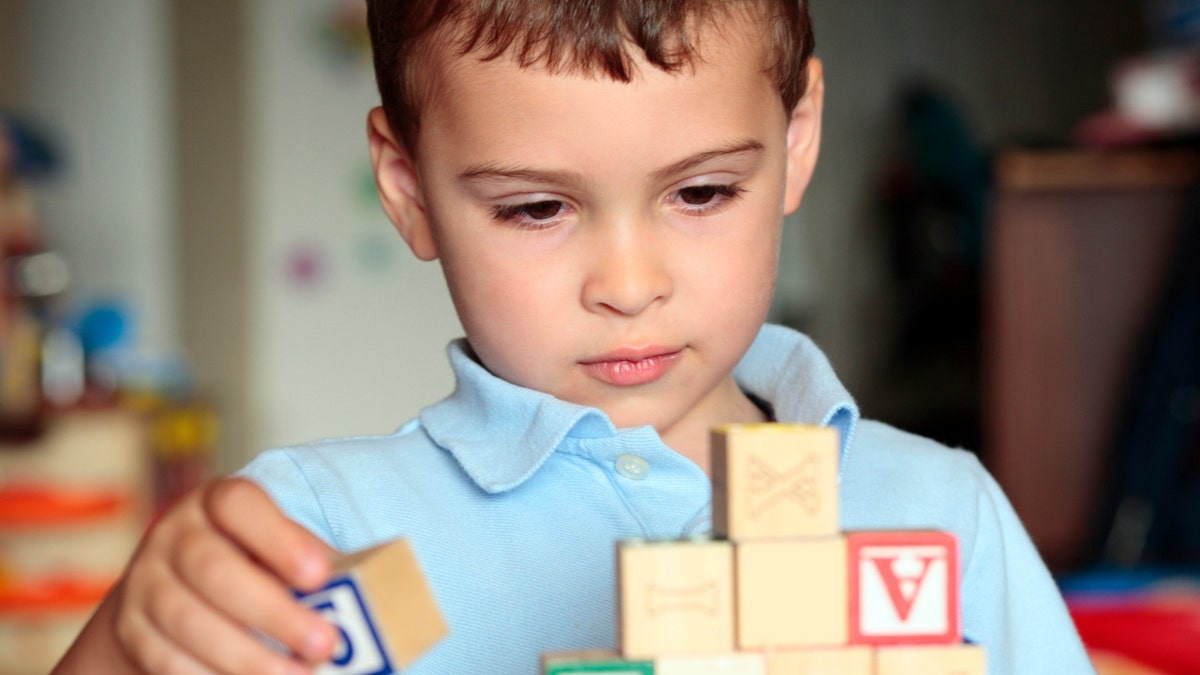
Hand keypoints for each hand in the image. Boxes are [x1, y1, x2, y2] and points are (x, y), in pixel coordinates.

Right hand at [54, 478, 338, 673]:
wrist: (169, 588)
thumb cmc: (250, 564)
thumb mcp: (275, 547)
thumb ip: (305, 563)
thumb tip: (361, 596)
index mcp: (215, 503)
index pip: (237, 504)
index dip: (279, 538)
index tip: (321, 574)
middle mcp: (173, 537)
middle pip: (212, 569)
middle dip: (272, 613)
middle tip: (324, 644)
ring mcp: (144, 583)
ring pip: (188, 622)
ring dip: (248, 658)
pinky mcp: (130, 630)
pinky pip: (166, 661)